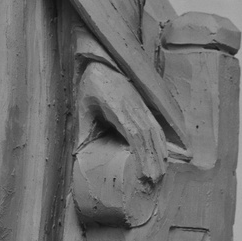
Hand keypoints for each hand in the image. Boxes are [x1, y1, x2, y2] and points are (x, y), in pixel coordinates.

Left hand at [77, 62, 167, 185]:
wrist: (102, 59)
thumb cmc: (91, 83)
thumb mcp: (82, 107)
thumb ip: (83, 129)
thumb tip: (79, 153)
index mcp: (119, 107)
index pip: (137, 134)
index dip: (144, 155)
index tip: (147, 173)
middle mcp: (135, 106)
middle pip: (151, 136)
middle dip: (155, 159)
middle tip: (155, 181)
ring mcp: (142, 104)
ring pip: (156, 130)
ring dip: (160, 151)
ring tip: (161, 173)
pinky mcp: (144, 104)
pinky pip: (156, 124)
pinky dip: (160, 140)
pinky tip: (162, 153)